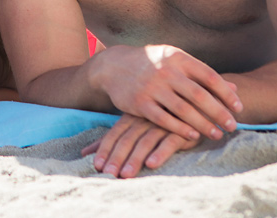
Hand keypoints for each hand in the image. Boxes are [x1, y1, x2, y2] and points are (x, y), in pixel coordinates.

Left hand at [81, 113, 200, 177]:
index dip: (105, 150)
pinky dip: (160, 152)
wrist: (192, 101)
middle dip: (117, 158)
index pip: (114, 134)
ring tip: (126, 175)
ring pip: (145, 142)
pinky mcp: (182, 130)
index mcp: (131, 117)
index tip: (97, 167)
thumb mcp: (133, 124)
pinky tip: (152, 164)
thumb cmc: (156, 117)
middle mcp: (144, 119)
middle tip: (109, 175)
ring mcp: (162, 124)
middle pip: (127, 140)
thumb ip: (111, 138)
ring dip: (135, 159)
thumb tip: (84, 152)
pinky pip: (170, 142)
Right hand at [93, 44, 241, 140]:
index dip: (226, 93)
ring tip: (216, 134)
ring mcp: (151, 87)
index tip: (238, 108)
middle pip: (199, 95)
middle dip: (218, 112)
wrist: (114, 66)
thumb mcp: (175, 61)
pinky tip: (192, 135)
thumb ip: (201, 75)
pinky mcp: (139, 102)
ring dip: (202, 124)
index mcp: (178, 58)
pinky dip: (180, 128)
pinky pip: (163, 119)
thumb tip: (234, 88)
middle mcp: (165, 71)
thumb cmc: (152, 64)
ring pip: (183, 109)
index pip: (209, 76)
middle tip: (232, 126)